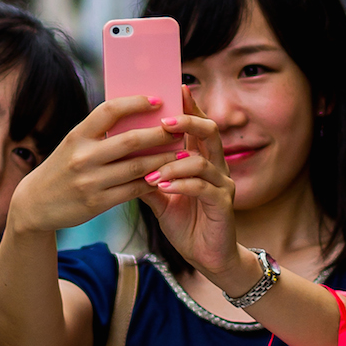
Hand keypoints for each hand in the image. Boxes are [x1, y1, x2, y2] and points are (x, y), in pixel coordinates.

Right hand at [10, 96, 194, 233]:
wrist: (34, 204)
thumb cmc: (61, 168)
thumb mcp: (72, 145)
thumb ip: (98, 133)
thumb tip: (138, 117)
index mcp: (77, 135)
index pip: (109, 110)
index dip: (135, 102)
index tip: (157, 99)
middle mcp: (83, 156)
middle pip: (130, 140)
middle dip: (160, 133)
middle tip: (180, 127)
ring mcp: (90, 181)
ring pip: (137, 167)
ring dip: (163, 159)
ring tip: (182, 153)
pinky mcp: (97, 203)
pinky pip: (133, 190)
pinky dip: (153, 182)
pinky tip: (167, 176)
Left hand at [139, 90, 246, 289]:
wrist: (207, 257)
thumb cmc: (186, 223)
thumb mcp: (162, 197)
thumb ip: (148, 176)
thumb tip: (122, 156)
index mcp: (202, 160)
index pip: (198, 126)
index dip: (190, 106)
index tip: (176, 88)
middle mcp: (217, 167)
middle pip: (209, 132)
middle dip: (187, 122)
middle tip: (164, 122)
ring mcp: (223, 185)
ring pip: (202, 161)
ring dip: (173, 163)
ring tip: (152, 172)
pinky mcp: (223, 205)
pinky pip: (203, 188)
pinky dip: (181, 185)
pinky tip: (163, 187)